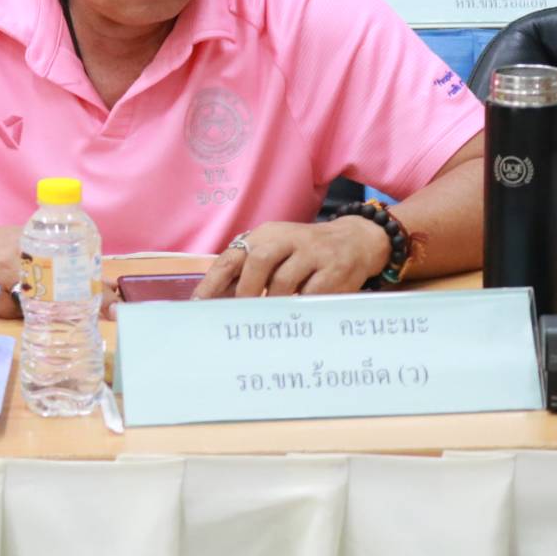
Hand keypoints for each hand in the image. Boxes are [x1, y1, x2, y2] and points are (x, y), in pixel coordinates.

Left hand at [193, 217, 391, 299]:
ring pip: (284, 280)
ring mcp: (313, 253)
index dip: (214, 281)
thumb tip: (214, 303)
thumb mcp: (276, 251)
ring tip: (268, 320)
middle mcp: (288, 239)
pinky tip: (297, 315)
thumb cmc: (305, 252)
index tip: (200, 305)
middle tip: (240, 316)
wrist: (356, 240)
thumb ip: (248, 272)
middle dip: (246, 292)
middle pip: (259, 261)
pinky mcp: (334, 269)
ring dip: (273, 303)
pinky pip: (311, 293)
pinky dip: (300, 305)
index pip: (233, 257)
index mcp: (267, 235)